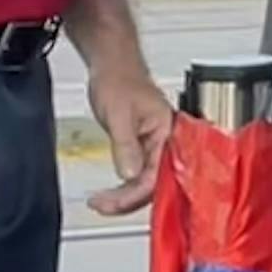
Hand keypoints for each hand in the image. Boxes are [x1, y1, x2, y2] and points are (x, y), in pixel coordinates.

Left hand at [82, 48, 173, 217]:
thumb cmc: (119, 80)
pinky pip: (140, 173)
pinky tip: (111, 192)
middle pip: (155, 182)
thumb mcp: (119, 115)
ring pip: (147, 181)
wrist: (112, 66)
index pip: (159, 173)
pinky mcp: (146, 147)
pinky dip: (125, 186)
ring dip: (125, 196)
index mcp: (170, 131)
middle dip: (128, 200)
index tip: (113, 203)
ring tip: (102, 203)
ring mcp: (157, 145)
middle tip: (102, 206)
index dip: (135, 193)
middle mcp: (168, 140)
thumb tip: (130, 175)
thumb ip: (126, 146)